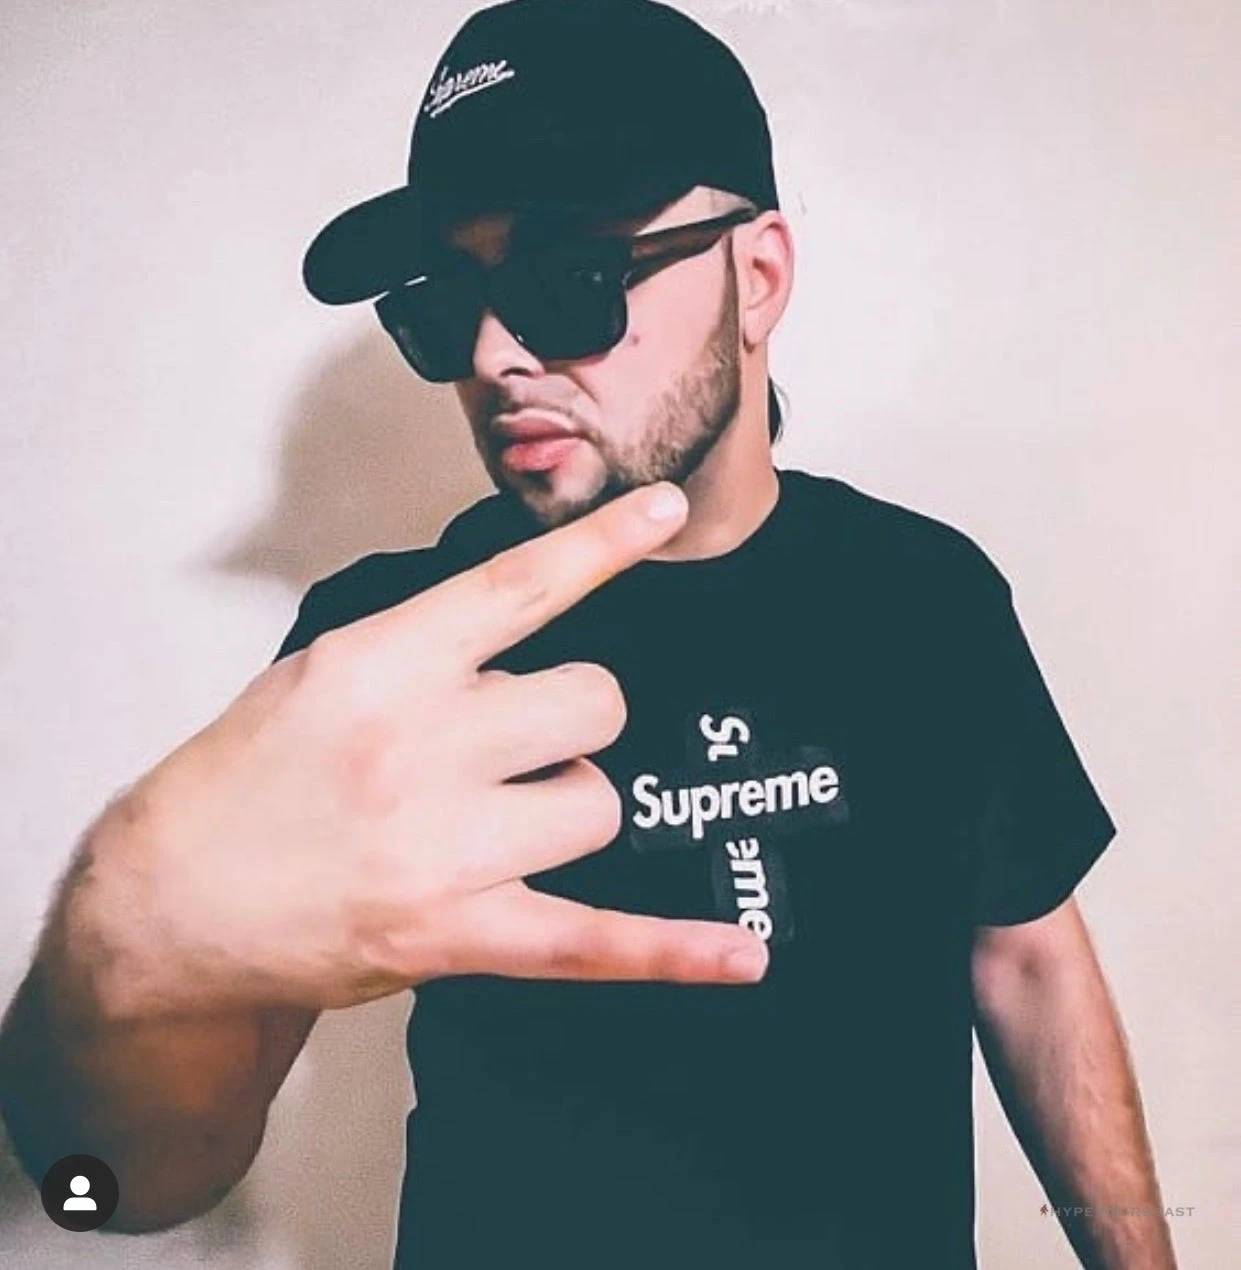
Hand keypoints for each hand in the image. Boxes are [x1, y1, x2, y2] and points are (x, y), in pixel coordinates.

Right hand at [85, 482, 768, 1018]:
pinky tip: (741, 952)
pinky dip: (671, 948)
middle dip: (574, 718)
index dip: (602, 543)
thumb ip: (428, 644)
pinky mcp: (459, 935)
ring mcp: (445, 846)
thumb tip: (530, 619)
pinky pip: (592, 940)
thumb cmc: (248, 778)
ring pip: (599, 800)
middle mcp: (422, 746)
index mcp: (384, 663)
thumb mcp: (324, 671)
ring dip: (571, 802)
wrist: (171, 901)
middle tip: (519, 743)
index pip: (518, 585)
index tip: (665, 507)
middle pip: (593, 701)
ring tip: (506, 820)